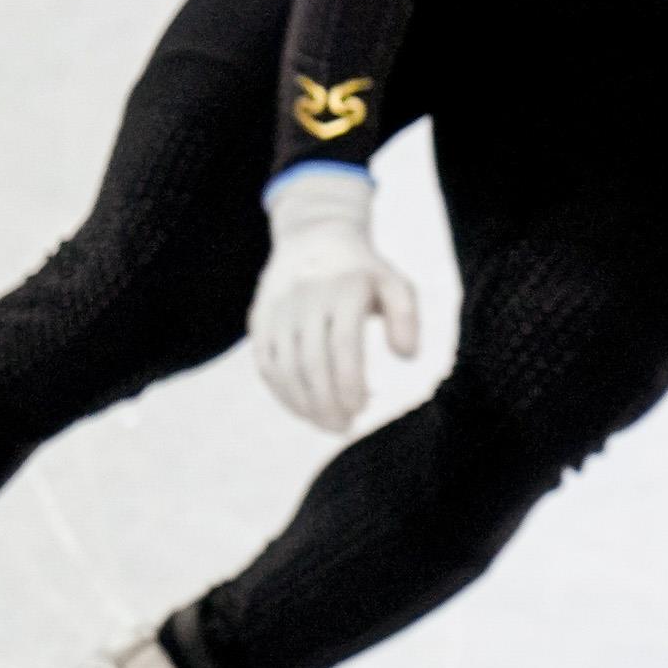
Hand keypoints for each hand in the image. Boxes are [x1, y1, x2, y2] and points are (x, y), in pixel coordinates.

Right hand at [246, 165, 419, 433]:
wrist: (313, 240)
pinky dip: (282, 392)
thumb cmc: (364, 275)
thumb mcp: (395, 285)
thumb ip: (407, 317)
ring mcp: (278, 308)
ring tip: (327, 423)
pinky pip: (265, 362)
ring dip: (303, 402)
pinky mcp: (260, 319)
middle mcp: (306, 297)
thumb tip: (407, 355)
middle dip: (326, 401)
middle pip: (311, 360)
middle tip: (343, 427)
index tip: (361, 408)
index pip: (343, 343)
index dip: (349, 381)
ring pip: (284, 365)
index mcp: (343, 288)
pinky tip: (303, 410)